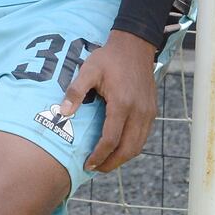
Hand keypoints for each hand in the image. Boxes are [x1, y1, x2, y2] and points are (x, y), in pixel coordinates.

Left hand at [59, 30, 157, 172]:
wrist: (135, 46)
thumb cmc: (109, 58)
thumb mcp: (88, 70)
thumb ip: (75, 91)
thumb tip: (62, 112)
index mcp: (122, 103)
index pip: (111, 139)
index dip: (99, 155)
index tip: (88, 163)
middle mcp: (138, 111)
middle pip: (128, 148)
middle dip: (112, 163)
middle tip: (96, 169)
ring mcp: (148, 112)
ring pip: (138, 145)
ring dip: (123, 158)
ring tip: (106, 162)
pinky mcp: (152, 110)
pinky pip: (143, 136)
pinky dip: (131, 147)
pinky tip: (118, 148)